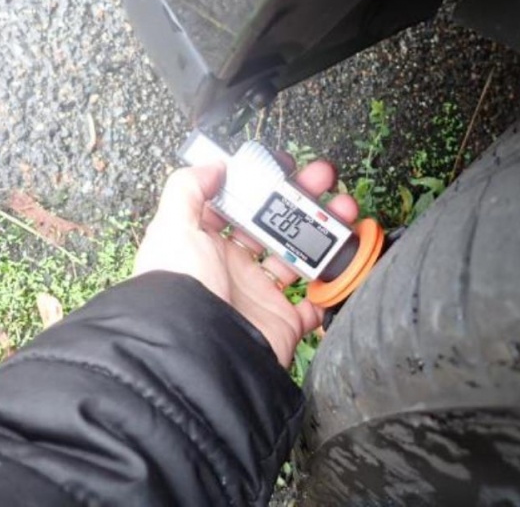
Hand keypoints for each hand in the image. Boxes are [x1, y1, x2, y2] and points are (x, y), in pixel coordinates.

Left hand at [133, 157, 358, 367]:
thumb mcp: (173, 227)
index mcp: (207, 245)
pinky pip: (314, 305)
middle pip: (275, 226)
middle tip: (324, 179)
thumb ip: (189, 188)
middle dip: (303, 200)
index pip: (239, 206)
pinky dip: (330, 289)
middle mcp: (234, 269)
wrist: (198, 352)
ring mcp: (260, 296)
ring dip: (325, 234)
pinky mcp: (282, 323)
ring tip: (346, 210)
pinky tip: (343, 262)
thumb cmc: (180, 288)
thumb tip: (214, 166)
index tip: (285, 168)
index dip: (261, 185)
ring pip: (300, 257)